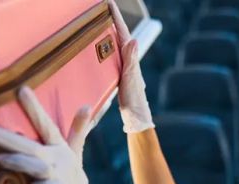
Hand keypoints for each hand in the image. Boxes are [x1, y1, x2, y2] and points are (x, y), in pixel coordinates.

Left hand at [0, 86, 105, 183]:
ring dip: (20, 162)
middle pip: (31, 146)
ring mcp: (60, 176)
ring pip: (37, 167)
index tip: (21, 89)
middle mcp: (58, 158)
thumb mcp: (75, 150)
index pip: (46, 125)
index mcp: (59, 146)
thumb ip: (77, 129)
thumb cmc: (68, 174)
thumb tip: (86, 106)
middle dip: (7, 138)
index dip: (35, 108)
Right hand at [108, 0, 153, 132]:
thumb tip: (134, 41)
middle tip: (103, 5)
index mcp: (131, 58)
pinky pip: (112, 54)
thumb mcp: (130, 80)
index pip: (123, 32)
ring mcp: (125, 66)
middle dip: (112, 18)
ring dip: (109, 30)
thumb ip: (131, 60)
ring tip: (102, 19)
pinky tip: (102, 46)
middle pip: (119, 33)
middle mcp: (129, 59)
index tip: (109, 2)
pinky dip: (107, 45)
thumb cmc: (134, 100)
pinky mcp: (120, 73)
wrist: (136, 116)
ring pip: (116, 43)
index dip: (116, 16)